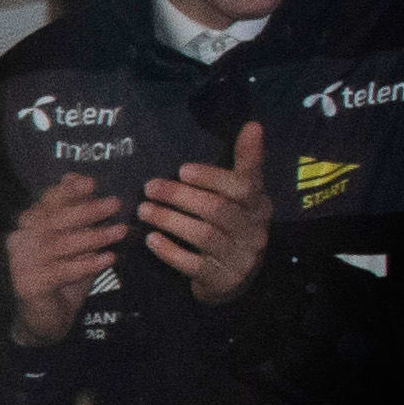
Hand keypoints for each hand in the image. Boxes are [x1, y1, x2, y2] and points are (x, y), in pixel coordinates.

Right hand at [4, 169, 130, 345]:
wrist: (45, 321)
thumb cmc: (63, 278)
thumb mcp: (75, 243)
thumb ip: (77, 215)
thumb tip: (82, 179)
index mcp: (27, 226)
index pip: (46, 202)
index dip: (67, 191)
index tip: (91, 183)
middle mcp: (19, 241)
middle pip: (53, 220)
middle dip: (87, 210)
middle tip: (115, 204)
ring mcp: (20, 263)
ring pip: (60, 244)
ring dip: (94, 236)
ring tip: (120, 231)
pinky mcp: (28, 285)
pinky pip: (62, 270)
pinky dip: (88, 264)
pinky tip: (109, 258)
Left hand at [141, 119, 276, 305]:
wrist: (236, 277)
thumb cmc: (234, 225)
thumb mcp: (244, 194)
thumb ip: (246, 161)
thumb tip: (253, 124)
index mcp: (259, 206)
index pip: (241, 187)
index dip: (211, 177)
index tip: (181, 169)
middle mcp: (254, 232)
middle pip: (216, 210)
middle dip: (180, 197)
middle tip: (149, 187)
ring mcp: (238, 258)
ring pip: (203, 236)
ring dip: (169, 220)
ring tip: (144, 210)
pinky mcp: (220, 280)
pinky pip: (192, 264)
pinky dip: (169, 251)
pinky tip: (150, 239)